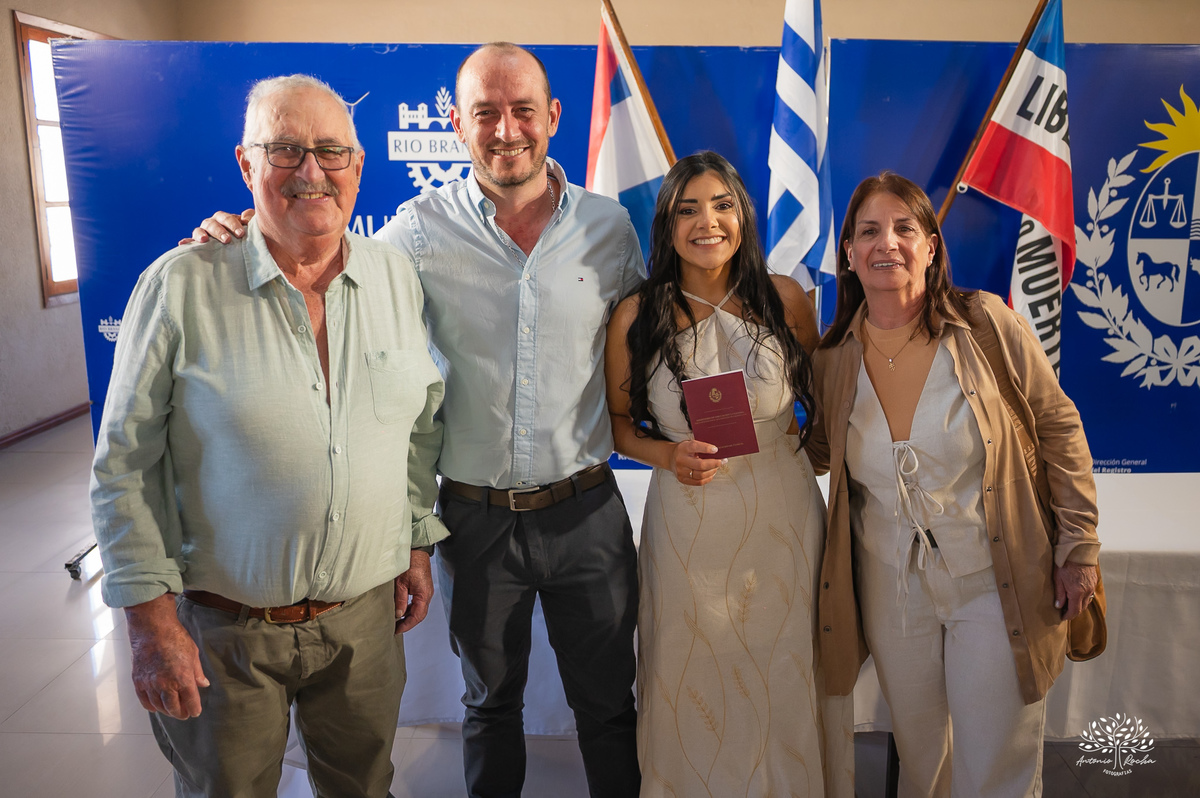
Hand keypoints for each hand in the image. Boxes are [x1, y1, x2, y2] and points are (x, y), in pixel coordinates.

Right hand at [124, 594, 208, 718]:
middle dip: (180, 713)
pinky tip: (156, 706)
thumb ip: (198, 672)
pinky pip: (145, 701)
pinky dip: (151, 706)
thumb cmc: (175, 638)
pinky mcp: (138, 681)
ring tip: (172, 710)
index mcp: (183, 678)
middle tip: (184, 713)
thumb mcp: (193, 653)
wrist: (152, 629)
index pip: (191, 702)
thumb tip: (203, 684)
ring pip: (159, 707)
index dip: (194, 709)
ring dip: (166, 711)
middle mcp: (166, 684)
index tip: (195, 712)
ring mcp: (150, 684)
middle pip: (174, 708)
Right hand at [178, 209, 254, 245]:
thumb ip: (251, 219)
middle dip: (219, 231)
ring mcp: (204, 234)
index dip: (233, 224)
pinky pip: (190, 242)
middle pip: (212, 223)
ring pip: (199, 230)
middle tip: (227, 240)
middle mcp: (212, 224)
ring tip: (203, 240)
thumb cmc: (247, 237)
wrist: (243, 252)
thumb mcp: (252, 227)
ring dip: (200, 234)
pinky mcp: (198, 244)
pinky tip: (182, 243)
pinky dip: (186, 242)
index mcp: (224, 219)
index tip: (241, 233)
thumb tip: (245, 218)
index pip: (226, 218)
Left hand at [394, 550, 433, 633]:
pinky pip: (417, 603)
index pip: (417, 616)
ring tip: (396, 621)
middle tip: (395, 628)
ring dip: (408, 616)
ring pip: (418, 609)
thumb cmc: (410, 563)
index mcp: (424, 595)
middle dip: (408, 623)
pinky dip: (409, 608)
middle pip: (419, 615)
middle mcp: (427, 595)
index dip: (407, 625)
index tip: (397, 630)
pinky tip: (400, 609)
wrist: (416, 551)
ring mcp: (425, 592)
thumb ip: (400, 600)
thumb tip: (398, 614)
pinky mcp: (422, 588)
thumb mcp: (401, 583)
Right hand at [672, 440, 724, 485]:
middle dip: (714, 464)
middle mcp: (681, 460)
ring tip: (717, 467)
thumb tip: (717, 451)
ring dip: (712, 471)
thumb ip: (701, 446)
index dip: (706, 448)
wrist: (670, 457)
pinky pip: (699, 482)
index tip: (716, 450)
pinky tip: (712, 473)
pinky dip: (708, 478)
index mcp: (683, 448)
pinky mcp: (682, 479)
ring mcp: (681, 471)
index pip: (695, 447)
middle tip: (723, 461)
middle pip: (700, 465)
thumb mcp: (690, 443)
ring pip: (701, 475)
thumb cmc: (684, 450)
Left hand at [1054, 561, 1098, 620]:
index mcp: (1077, 592)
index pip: (1074, 610)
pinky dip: (1083, 598)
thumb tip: (1058, 606)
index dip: (1068, 616)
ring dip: (1079, 605)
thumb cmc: (1065, 563)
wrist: (1078, 551)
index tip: (1062, 617)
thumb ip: (1059, 594)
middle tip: (1064, 611)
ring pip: (1086, 602)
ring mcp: (1092, 587)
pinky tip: (1076, 595)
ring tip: (1069, 604)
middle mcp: (1087, 591)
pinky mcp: (1094, 581)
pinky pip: (1089, 594)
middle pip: (1081, 608)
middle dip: (1073, 612)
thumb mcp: (1058, 579)